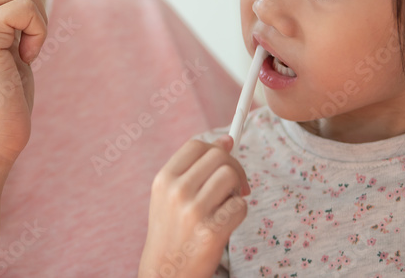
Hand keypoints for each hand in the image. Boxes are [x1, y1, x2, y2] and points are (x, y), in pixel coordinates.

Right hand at [139, 135, 248, 277]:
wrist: (165, 270)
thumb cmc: (171, 230)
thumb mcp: (169, 195)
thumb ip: (194, 168)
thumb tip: (227, 140)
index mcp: (164, 179)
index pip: (196, 145)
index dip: (216, 148)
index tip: (225, 158)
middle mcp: (176, 191)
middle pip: (219, 156)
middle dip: (234, 167)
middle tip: (235, 185)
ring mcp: (193, 211)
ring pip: (231, 176)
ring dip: (236, 189)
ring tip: (227, 203)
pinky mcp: (211, 231)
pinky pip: (240, 206)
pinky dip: (239, 212)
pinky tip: (226, 222)